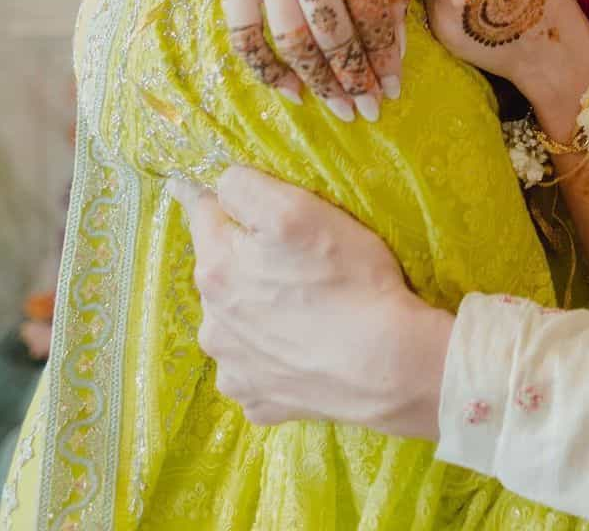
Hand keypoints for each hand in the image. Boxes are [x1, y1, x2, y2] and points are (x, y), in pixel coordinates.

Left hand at [170, 166, 451, 435]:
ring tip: (302, 306)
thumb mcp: (297, 210)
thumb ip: (245, 188)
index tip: (221, 192)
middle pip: (221, 270)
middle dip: (244, 257)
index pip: (203, 214)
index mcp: (216, 270)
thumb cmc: (346, 279)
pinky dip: (272, 354)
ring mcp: (234, 370)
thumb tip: (218, 185)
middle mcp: (212, 324)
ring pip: (235, 322)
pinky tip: (303, 347)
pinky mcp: (260, 402)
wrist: (385, 364)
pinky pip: (256, 367)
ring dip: (254, 309)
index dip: (219, 197)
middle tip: (294, 256)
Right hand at [218, 0, 414, 121]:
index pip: (368, 5)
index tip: (394, 85)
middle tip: (370, 110)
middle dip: (353, 77)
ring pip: (289, 39)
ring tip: (340, 107)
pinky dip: (263, 68)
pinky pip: (242, 33)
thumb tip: (399, 33)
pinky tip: (290, 90)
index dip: (383, 51)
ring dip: (317, 81)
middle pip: (330, 31)